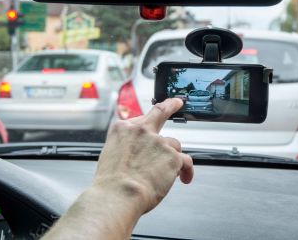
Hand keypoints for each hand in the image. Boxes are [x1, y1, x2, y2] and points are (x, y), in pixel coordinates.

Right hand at [93, 98, 193, 213]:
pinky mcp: (172, 156)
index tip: (152, 120)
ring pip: (174, 145)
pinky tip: (185, 178)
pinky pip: (186, 161)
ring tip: (167, 174)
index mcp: (122, 130)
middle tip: (177, 103)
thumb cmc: (111, 183)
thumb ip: (126, 148)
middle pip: (160, 111)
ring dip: (173, 158)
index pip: (138, 120)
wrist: (118, 195)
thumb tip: (139, 155)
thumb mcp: (110, 156)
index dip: (147, 123)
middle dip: (171, 105)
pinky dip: (187, 171)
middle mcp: (141, 131)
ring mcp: (158, 142)